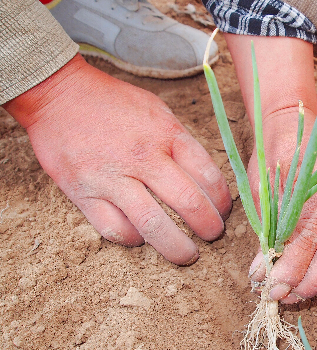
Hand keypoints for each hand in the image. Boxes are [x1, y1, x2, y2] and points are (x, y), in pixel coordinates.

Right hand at [3, 55, 231, 264]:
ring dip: (177, 246)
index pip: (209, 176)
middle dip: (209, 227)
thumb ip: (181, 142)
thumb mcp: (158, 111)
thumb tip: (206, 178)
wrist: (59, 95)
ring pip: (154, 225)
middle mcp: (144, 157)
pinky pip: (115, 229)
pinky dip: (134, 239)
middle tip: (214, 236)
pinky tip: (143, 239)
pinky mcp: (84, 193)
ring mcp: (112, 178)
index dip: (223, 201)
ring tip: (187, 254)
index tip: (224, 211)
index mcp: (167, 134)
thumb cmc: (114, 103)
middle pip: (189, 203)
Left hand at [246, 109, 316, 303]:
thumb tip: (262, 272)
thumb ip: (268, 228)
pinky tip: (310, 277)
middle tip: (283, 297)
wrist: (294, 122)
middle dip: (309, 279)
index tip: (267, 284)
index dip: (290, 264)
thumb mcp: (264, 188)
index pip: (308, 231)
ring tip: (295, 294)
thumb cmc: (274, 155)